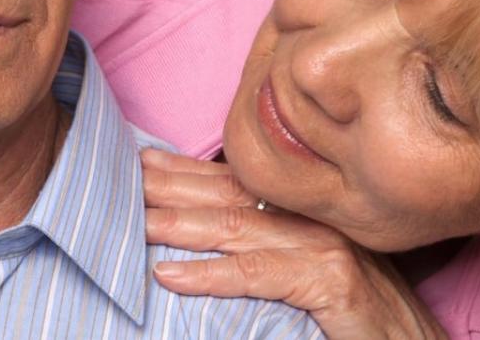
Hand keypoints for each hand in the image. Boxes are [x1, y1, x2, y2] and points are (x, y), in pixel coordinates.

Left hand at [141, 148, 445, 339]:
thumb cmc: (364, 318)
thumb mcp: (312, 275)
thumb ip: (270, 249)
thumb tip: (209, 233)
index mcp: (306, 212)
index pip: (234, 182)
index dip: (183, 170)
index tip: (136, 160)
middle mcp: (317, 218)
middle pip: (227, 197)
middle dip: (168, 189)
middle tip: (115, 181)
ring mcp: (328, 247)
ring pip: (236, 229)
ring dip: (176, 225)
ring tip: (130, 222)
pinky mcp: (335, 283)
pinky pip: (258, 276)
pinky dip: (209, 275)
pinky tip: (168, 275)